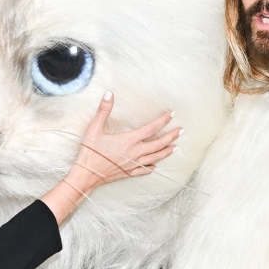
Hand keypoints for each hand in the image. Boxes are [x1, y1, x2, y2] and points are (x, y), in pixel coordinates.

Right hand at [40, 93, 181, 224]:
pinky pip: (145, 170)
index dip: (162, 121)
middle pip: (158, 144)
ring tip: (175, 147)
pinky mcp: (129, 173)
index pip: (151, 129)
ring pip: (155, 158)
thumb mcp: (95, 128)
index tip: (171, 114)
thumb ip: (104, 110)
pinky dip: (152, 167)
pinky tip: (156, 166)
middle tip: (181, 131)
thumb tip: (109, 94)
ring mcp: (133, 164)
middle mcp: (135, 153)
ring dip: (166, 152)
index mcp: (129, 140)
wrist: (87, 174)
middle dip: (171, 137)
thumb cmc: (90, 151)